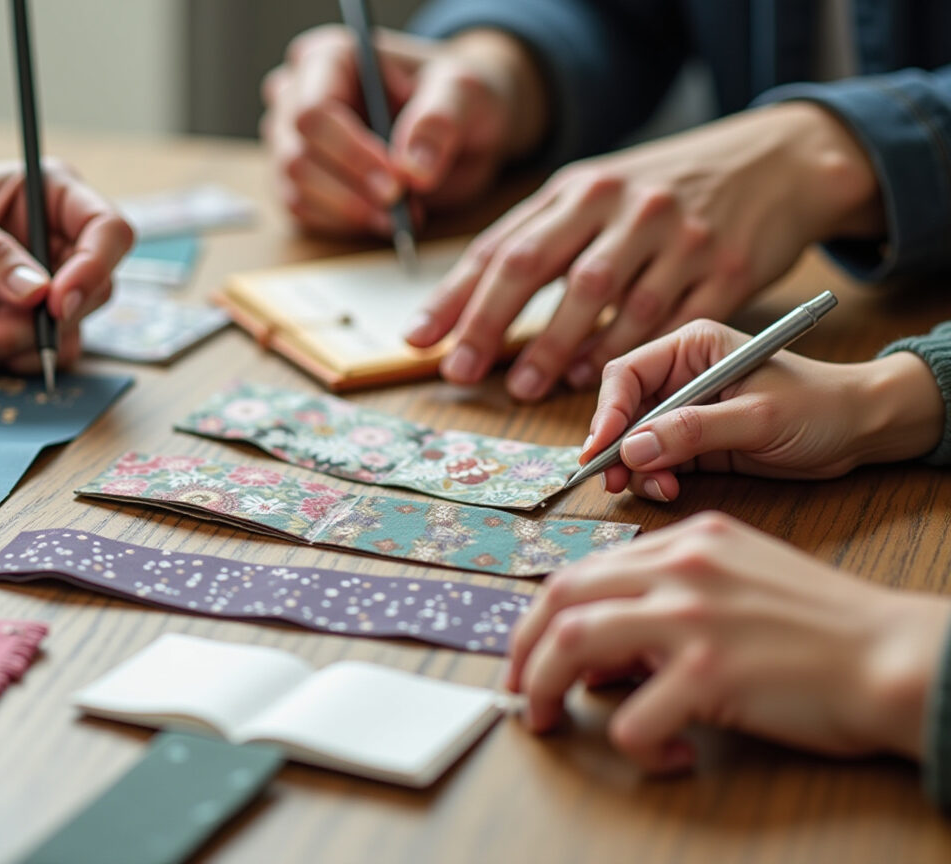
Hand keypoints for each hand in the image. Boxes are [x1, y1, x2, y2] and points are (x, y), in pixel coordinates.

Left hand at [0, 160, 132, 373]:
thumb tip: (37, 294)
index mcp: (52, 196)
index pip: (109, 231)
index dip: (94, 269)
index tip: (54, 303)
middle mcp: (56, 245)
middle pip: (92, 295)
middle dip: (34, 323)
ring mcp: (39, 292)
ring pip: (62, 336)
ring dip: (5, 343)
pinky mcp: (14, 327)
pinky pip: (28, 357)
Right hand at [261, 26, 546, 235]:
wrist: (464, 126)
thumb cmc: (457, 97)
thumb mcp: (466, 93)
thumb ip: (440, 120)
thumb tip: (413, 169)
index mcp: (330, 58)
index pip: (313, 110)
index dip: (349, 153)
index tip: (396, 181)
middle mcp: (298, 94)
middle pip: (297, 153)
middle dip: (349, 188)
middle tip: (399, 203)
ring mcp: (291, 138)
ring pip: (294, 187)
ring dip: (347, 211)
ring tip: (399, 214)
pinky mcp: (298, 177)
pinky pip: (301, 210)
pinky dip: (342, 223)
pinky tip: (382, 218)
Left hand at [406, 102, 884, 400]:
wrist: (776, 162)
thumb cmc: (662, 191)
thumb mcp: (596, 195)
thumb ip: (534, 241)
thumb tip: (458, 307)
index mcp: (579, 188)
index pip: (502, 245)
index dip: (457, 297)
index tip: (420, 341)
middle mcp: (622, 205)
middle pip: (541, 267)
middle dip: (493, 325)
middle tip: (463, 372)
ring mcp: (677, 233)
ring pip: (603, 298)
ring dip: (558, 348)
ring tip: (528, 386)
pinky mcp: (726, 266)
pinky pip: (667, 318)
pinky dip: (626, 350)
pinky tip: (596, 376)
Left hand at [507, 513, 950, 771]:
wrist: (896, 657)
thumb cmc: (824, 630)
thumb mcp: (738, 581)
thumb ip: (669, 596)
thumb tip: (604, 652)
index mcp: (687, 541)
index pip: (581, 571)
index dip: (541, 618)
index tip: (530, 653)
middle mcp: (681, 569)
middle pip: (561, 598)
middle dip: (524, 650)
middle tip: (521, 692)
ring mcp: (693, 618)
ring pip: (574, 646)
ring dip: (547, 689)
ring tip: (550, 722)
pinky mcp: (711, 673)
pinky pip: (634, 719)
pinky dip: (636, 747)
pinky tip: (669, 756)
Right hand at [581, 319, 943, 500]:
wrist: (860, 430)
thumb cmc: (819, 406)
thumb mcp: (757, 417)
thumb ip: (694, 431)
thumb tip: (634, 448)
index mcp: (692, 347)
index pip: (626, 373)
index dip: (608, 410)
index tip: (603, 447)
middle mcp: (681, 375)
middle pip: (623, 409)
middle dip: (616, 446)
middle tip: (612, 479)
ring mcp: (684, 410)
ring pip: (634, 440)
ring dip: (635, 468)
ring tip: (657, 488)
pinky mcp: (693, 441)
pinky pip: (656, 460)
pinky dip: (654, 478)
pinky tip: (669, 489)